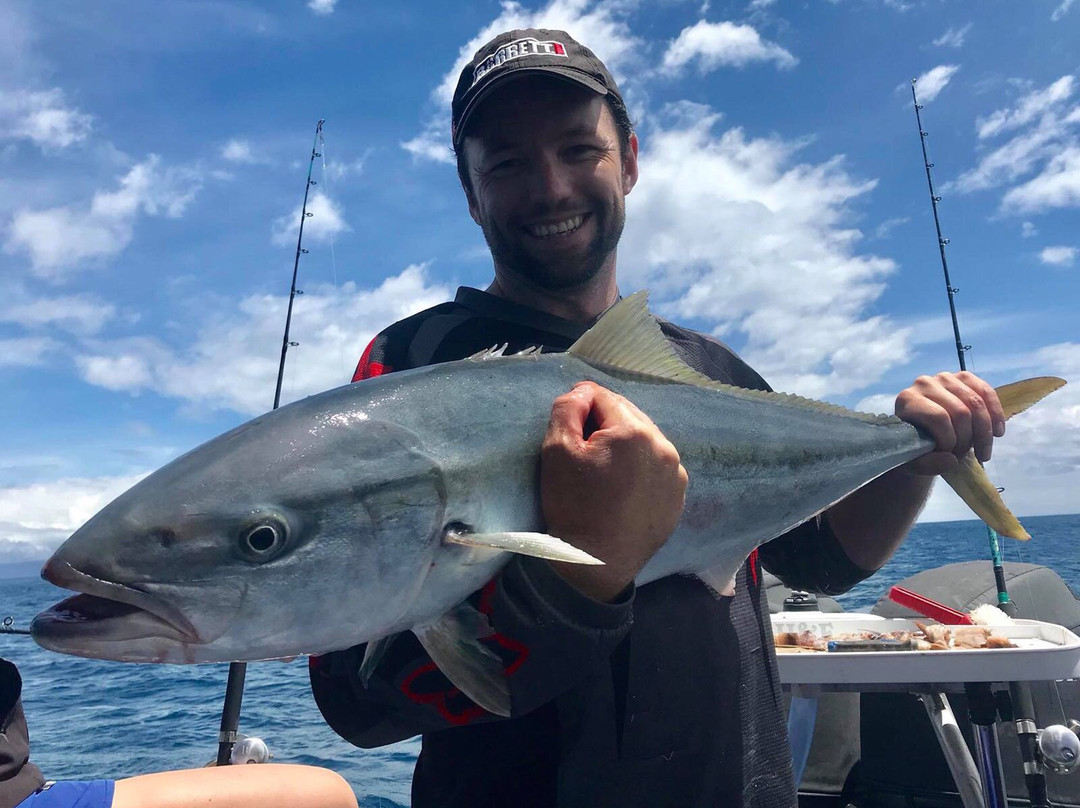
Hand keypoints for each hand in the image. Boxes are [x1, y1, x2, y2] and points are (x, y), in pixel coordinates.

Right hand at [540, 381, 687, 600]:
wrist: (595, 563)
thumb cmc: (573, 506)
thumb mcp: (556, 451)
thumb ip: (567, 408)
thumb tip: (583, 391)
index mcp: (633, 431)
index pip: (602, 397)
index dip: (580, 409)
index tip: (569, 433)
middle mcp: (663, 445)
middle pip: (627, 415)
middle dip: (605, 426)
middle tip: (585, 453)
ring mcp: (675, 471)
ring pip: (645, 440)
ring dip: (625, 445)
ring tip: (605, 472)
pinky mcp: (678, 494)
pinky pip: (657, 466)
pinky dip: (640, 468)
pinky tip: (623, 488)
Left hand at [895, 371, 1005, 475]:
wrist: (921, 435)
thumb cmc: (916, 448)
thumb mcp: (915, 463)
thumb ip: (928, 464)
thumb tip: (951, 460)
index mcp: (907, 400)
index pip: (938, 418)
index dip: (950, 440)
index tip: (951, 456)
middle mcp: (924, 384)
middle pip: (960, 412)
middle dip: (968, 440)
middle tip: (965, 456)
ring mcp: (945, 378)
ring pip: (976, 404)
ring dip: (984, 432)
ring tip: (982, 451)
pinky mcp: (963, 377)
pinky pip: (986, 392)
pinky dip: (996, 414)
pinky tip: (998, 433)